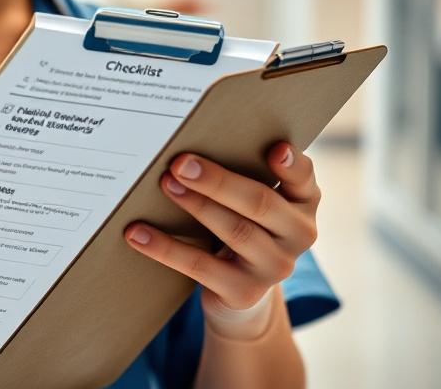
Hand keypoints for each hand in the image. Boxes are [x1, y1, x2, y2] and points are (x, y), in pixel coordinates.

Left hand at [124, 142, 319, 337]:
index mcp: (302, 202)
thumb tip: (188, 151)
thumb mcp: (251, 200)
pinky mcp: (244, 292)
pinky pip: (200, 266)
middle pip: (260, 202)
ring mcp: (275, 266)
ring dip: (195, 205)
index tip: (275, 148)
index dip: (292, 164)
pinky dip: (165, 247)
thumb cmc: (243, 223)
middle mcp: (299, 234)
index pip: (303, 179)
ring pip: (234, 231)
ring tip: (165, 184)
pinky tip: (137, 233)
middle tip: (181, 163)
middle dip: (218, 181)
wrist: (241, 291)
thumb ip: (241, 172)